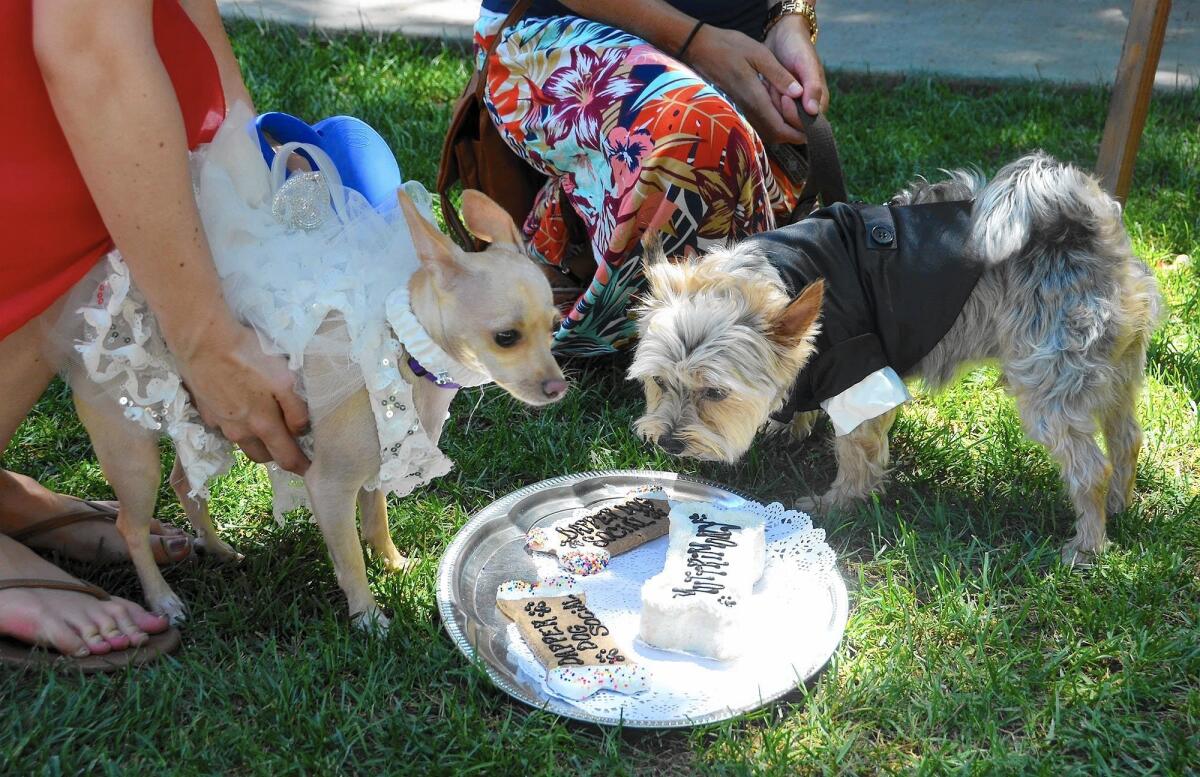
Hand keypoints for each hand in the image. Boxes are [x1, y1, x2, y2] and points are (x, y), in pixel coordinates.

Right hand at [173, 319, 310, 474]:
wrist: (203, 341)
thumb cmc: (250, 357)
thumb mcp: (285, 380)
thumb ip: (296, 410)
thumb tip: (300, 432)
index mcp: (263, 425)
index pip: (285, 458)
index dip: (300, 467)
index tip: (311, 472)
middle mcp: (240, 431)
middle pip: (262, 456)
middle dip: (276, 455)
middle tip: (287, 444)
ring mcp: (219, 423)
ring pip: (242, 441)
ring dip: (255, 439)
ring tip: (263, 423)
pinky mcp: (205, 410)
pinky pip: (225, 425)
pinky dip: (236, 423)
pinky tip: (239, 406)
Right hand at [682, 25, 807, 144]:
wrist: (699, 49)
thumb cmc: (728, 48)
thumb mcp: (758, 54)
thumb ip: (779, 76)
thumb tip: (798, 93)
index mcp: (755, 98)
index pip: (780, 128)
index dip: (798, 133)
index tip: (812, 127)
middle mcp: (748, 110)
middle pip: (775, 135)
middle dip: (793, 133)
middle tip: (808, 121)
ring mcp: (741, 111)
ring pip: (767, 130)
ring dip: (783, 127)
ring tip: (797, 114)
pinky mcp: (737, 107)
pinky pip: (759, 122)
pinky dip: (773, 120)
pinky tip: (779, 107)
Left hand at [765, 14, 828, 131]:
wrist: (782, 36)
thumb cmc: (798, 47)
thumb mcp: (807, 64)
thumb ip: (813, 87)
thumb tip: (813, 111)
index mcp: (819, 103)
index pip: (806, 126)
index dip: (793, 116)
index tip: (785, 97)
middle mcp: (805, 110)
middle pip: (789, 126)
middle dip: (779, 109)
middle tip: (775, 87)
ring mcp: (791, 108)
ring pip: (777, 121)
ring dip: (770, 104)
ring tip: (770, 84)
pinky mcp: (777, 105)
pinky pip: (768, 113)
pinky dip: (764, 102)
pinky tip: (764, 86)